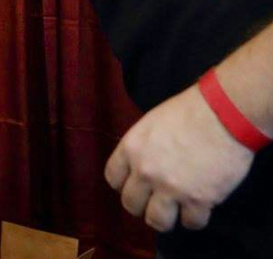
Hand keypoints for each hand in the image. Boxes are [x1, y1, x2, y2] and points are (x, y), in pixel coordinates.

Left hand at [104, 83, 254, 231]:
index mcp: (131, 148)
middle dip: (142, 204)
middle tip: (155, 200)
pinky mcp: (199, 200)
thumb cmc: (188, 111)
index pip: (113, 178)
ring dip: (165, 217)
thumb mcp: (151, 123)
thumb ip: (141, 147)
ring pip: (157, 221)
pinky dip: (195, 219)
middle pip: (131, 204)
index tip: (135, 185)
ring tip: (174, 210)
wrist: (221, 114)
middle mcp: (145, 171)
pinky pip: (191, 223)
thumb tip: (141, 163)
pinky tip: (198, 208)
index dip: (124, 184)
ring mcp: (171, 188)